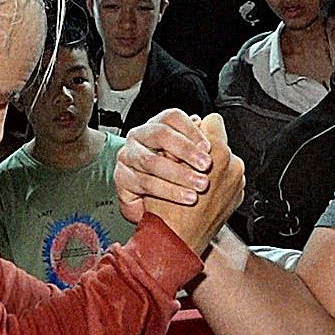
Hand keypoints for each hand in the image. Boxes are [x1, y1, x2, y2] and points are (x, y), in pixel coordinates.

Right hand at [115, 108, 213, 223]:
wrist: (157, 216)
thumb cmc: (176, 181)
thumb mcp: (191, 160)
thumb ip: (197, 143)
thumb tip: (211, 125)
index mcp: (157, 126)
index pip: (173, 118)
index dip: (191, 130)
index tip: (208, 148)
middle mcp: (140, 137)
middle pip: (160, 134)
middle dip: (186, 149)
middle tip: (206, 165)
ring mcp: (128, 156)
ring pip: (152, 161)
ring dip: (180, 174)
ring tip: (201, 185)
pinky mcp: (122, 178)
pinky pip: (146, 183)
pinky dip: (169, 191)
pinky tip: (188, 197)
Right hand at [141, 114, 243, 253]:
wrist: (177, 243)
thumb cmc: (167, 209)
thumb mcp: (165, 165)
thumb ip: (180, 142)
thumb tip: (188, 126)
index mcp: (216, 153)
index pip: (213, 121)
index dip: (197, 129)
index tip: (188, 140)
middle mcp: (233, 165)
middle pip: (220, 141)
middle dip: (204, 148)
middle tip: (187, 160)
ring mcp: (237, 182)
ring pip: (224, 160)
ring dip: (211, 165)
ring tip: (192, 178)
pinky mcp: (237, 196)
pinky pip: (228, 177)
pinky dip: (217, 181)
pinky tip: (199, 191)